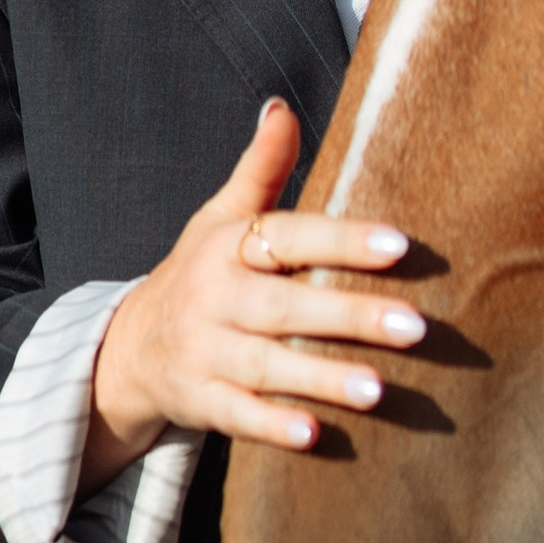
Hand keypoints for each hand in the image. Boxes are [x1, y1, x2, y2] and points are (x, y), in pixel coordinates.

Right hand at [84, 100, 423, 478]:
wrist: (127, 349)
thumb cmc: (199, 274)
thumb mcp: (219, 218)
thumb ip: (260, 169)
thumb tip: (282, 107)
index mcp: (227, 246)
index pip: (289, 237)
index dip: (343, 240)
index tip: (401, 244)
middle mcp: (214, 298)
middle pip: (283, 307)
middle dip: (348, 316)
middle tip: (416, 326)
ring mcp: (204, 352)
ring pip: (267, 366)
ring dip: (322, 378)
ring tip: (381, 389)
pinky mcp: (200, 402)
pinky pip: (237, 418)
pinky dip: (273, 426)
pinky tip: (316, 435)